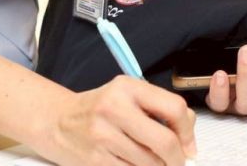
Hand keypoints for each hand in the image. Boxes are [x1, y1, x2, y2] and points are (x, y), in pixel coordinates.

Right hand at [39, 76, 196, 165]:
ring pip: (150, 164)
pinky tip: (134, 165)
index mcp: (127, 87)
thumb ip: (159, 108)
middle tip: (177, 162)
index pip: (174, 108)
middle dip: (177, 159)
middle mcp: (114, 108)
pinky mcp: (95, 160)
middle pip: (165, 142)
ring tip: (151, 162)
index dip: (187, 132)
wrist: (57, 122)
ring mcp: (103, 136)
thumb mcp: (127, 95)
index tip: (188, 145)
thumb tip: (188, 138)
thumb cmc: (100, 110)